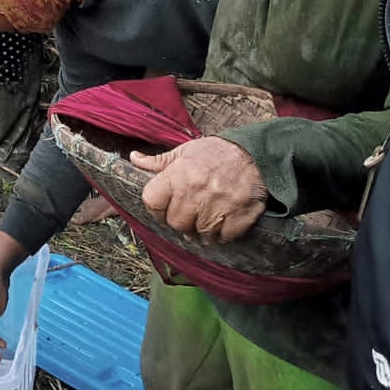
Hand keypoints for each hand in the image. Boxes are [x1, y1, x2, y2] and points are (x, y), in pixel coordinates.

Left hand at [130, 137, 266, 242]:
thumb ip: (159, 161)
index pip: (152, 201)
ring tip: (205, 220)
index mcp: (180, 174)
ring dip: (200, 231)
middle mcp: (196, 192)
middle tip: (188, 216)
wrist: (255, 154)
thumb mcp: (185, 151)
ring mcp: (218, 206)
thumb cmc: (216, 153)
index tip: (162, 210)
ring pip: (199, 234)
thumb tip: (134, 159)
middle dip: (179, 223)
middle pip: (176, 223)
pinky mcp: (239, 217)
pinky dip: (221, 235)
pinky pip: (222, 238)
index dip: (155, 209)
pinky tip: (221, 224)